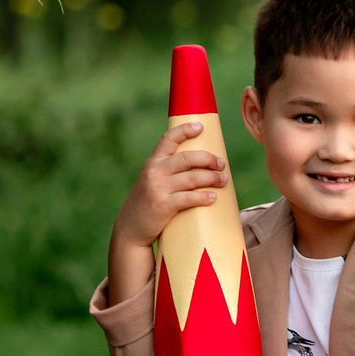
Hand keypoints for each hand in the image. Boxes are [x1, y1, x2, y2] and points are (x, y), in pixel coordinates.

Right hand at [106, 122, 228, 306]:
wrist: (130, 229)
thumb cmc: (148, 204)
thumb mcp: (152, 182)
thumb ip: (168, 172)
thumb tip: (199, 166)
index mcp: (152, 163)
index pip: (168, 140)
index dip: (184, 130)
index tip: (200, 127)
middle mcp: (154, 172)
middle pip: (187, 158)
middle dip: (208, 159)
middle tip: (221, 164)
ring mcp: (158, 188)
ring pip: (192, 177)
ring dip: (212, 177)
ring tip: (224, 180)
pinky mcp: (163, 205)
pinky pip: (189, 198)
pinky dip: (203, 197)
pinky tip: (213, 197)